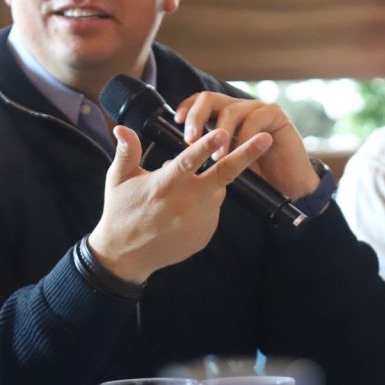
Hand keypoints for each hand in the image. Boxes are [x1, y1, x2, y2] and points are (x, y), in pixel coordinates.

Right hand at [88, 124, 271, 283]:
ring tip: (179, 193)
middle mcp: (186, 203)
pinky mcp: (205, 232)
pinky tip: (182, 210)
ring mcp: (199, 220)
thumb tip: (121, 127)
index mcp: (164, 186)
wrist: (126, 256)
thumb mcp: (118, 180)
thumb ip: (127, 152)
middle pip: (223, 174)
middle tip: (266, 137)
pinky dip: (204, 203)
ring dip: (209, 183)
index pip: (189, 162)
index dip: (206, 146)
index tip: (223, 132)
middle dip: (246, 154)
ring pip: (218, 190)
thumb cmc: (121, 212)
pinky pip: (212, 209)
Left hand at [174, 92, 319, 200]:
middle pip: (210, 98)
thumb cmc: (257, 177)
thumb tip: (176, 156)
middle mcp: (241, 109)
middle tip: (191, 140)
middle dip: (196, 117)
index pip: (201, 102)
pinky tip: (243, 152)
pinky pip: (254, 118)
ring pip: (230, 109)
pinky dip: (245, 137)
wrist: (289, 187)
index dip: (187, 108)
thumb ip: (208, 153)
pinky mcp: (276, 115)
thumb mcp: (225, 164)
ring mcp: (258, 110)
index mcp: (226, 118)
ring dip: (221, 135)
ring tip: (218, 158)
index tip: (176, 122)